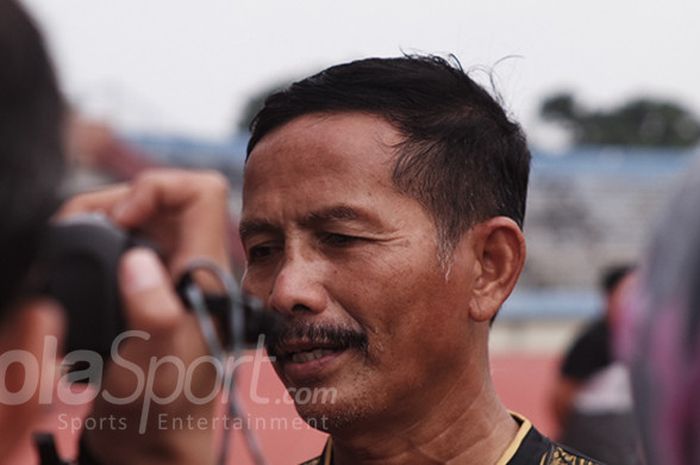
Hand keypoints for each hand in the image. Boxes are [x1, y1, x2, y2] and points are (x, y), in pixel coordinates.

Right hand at [59, 169, 231, 464]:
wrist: (151, 436)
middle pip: (159, 198)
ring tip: (67, 246)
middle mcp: (187, 263)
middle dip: (113, 203)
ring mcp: (164, 274)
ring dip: (98, 222)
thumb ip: (154, 312)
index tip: (121, 217)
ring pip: (136, 218)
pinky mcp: (142, 288)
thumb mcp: (158, 363)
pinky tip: (73, 266)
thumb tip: (137, 261)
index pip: (202, 192)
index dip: (159, 188)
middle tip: (77, 233)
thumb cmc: (162, 406)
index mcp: (203, 270)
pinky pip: (119, 245)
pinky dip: (92, 244)